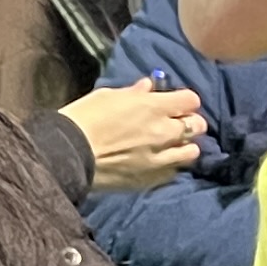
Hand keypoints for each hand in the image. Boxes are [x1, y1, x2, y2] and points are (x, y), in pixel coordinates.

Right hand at [63, 82, 204, 191]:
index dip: (184, 101)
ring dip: (184, 146)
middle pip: (197, 125)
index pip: (191, 100)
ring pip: (191, 152)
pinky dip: (169, 166)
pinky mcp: (150, 178)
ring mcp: (160, 158)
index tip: (175, 103)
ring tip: (171, 146)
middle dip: (190, 122)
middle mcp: (164, 132)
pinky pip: (172, 172)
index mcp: (153, 107)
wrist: (69, 154)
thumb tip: (148, 87)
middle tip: (176, 123)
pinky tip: (158, 163)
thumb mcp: (107, 96)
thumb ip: (134, 93)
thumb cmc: (84, 118)